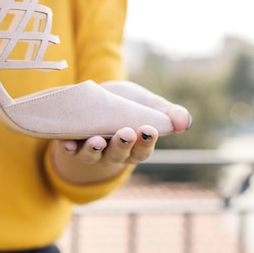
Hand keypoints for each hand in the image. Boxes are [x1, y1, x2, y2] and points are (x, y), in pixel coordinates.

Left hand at [51, 80, 190, 183]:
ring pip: (93, 156)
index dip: (145, 142)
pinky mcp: (71, 143)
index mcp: (135, 146)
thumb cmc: (127, 104)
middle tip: (125, 133)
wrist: (96, 97)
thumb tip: (185, 122)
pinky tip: (68, 143)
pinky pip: (69, 149)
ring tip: (97, 140)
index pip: (142, 150)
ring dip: (95, 150)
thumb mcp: (149, 105)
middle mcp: (113, 152)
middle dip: (122, 145)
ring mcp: (91, 150)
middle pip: (118, 155)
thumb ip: (169, 113)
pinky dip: (68, 147)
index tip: (148, 129)